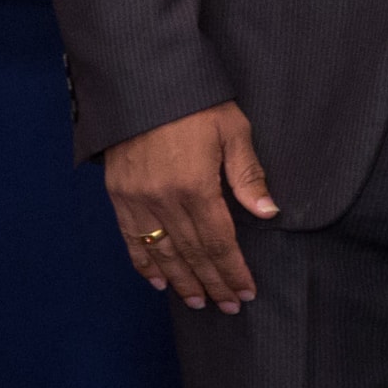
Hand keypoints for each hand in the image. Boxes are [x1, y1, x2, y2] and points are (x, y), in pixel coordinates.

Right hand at [102, 101, 278, 312]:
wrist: (142, 81)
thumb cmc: (196, 102)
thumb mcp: (232, 130)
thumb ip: (248, 175)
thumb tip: (268, 212)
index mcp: (196, 187)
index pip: (219, 242)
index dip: (233, 270)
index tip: (245, 291)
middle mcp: (164, 200)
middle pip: (192, 253)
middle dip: (212, 282)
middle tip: (227, 306)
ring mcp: (137, 200)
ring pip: (162, 253)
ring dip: (181, 281)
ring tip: (199, 301)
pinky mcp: (118, 195)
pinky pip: (131, 239)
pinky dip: (145, 264)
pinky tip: (159, 281)